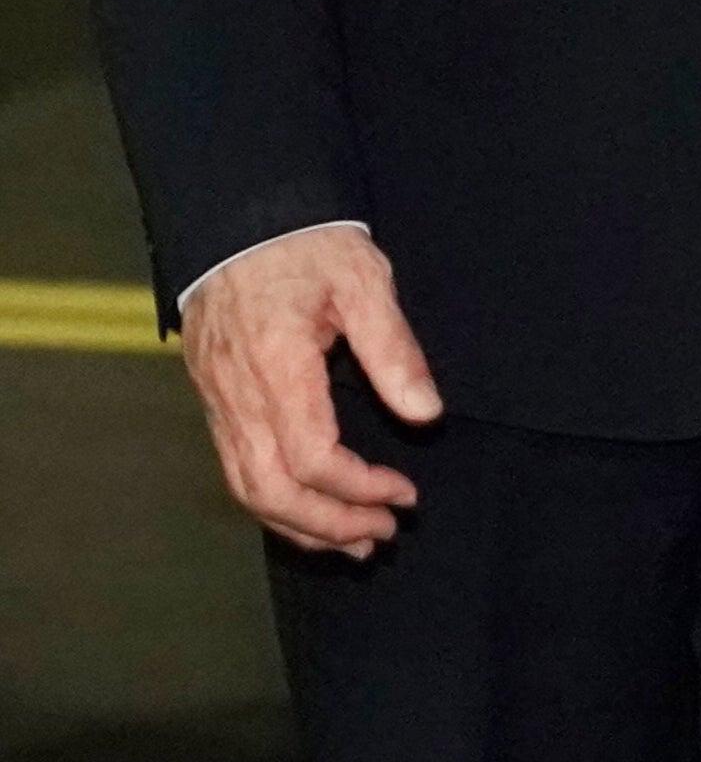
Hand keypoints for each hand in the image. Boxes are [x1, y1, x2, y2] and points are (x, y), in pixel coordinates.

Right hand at [176, 226, 442, 555]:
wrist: (241, 218)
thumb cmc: (308, 246)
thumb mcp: (366, 283)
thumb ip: (394, 350)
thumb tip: (425, 413)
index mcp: (276, 368)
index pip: (312, 457)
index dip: (360, 489)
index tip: (405, 494)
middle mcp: (237, 395)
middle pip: (270, 490)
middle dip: (328, 525)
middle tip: (382, 536)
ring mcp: (218, 400)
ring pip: (246, 488)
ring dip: (298, 524)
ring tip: (352, 542)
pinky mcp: (214, 398)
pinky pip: (236, 468)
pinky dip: (274, 501)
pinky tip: (310, 510)